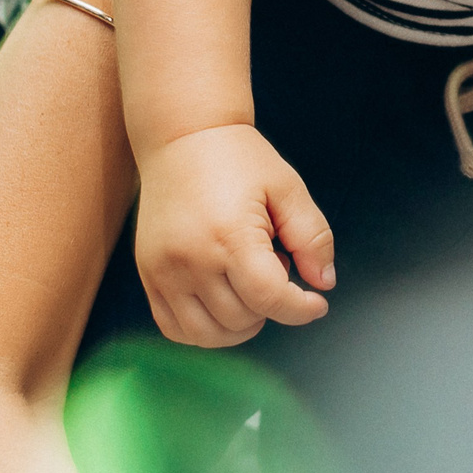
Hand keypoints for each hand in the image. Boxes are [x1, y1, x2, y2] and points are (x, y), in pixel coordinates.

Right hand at [133, 124, 333, 346]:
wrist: (182, 138)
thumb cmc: (239, 159)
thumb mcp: (288, 189)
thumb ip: (313, 237)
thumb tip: (324, 283)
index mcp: (230, 235)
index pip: (269, 298)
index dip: (300, 309)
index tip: (315, 303)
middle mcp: (190, 259)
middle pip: (241, 319)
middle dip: (270, 305)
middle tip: (273, 263)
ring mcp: (163, 270)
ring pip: (207, 335)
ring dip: (239, 324)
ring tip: (247, 280)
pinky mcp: (148, 274)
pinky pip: (174, 327)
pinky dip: (204, 330)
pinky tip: (222, 299)